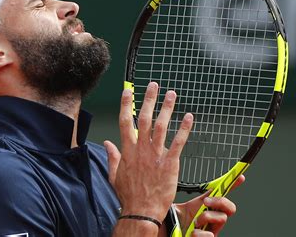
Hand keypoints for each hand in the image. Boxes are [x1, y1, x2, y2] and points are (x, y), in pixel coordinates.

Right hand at [104, 82, 193, 222]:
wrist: (141, 211)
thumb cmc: (129, 195)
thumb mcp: (114, 175)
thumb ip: (112, 156)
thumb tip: (106, 143)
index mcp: (128, 150)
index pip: (125, 122)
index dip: (125, 104)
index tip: (128, 90)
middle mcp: (141, 149)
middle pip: (144, 118)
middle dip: (148, 99)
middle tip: (154, 85)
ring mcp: (155, 155)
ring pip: (161, 126)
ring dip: (166, 108)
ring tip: (171, 94)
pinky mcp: (169, 163)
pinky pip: (178, 142)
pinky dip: (183, 128)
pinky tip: (188, 117)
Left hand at [172, 175, 244, 236]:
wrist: (169, 232)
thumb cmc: (176, 222)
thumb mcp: (182, 206)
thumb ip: (188, 199)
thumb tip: (181, 181)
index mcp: (207, 208)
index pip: (222, 195)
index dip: (233, 185)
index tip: (240, 176)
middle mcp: (213, 219)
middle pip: (230, 207)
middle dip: (221, 201)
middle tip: (206, 202)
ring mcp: (213, 230)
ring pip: (222, 218)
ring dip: (206, 217)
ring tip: (194, 223)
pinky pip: (210, 235)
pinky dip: (199, 234)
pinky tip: (192, 234)